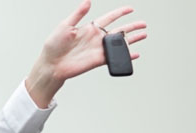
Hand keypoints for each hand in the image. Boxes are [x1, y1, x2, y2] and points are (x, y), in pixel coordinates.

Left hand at [25, 0, 147, 106]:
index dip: (120, 12)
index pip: (109, 18)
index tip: (130, 8)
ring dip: (132, 40)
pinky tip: (134, 54)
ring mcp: (98, 49)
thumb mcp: (65, 25)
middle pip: (119, 30)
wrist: (52, 65)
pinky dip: (126, 56)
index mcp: (89, 27)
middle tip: (143, 24)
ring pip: (119, 43)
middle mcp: (96, 38)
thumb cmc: (54, 45)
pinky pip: (115, 58)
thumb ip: (78, 14)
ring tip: (143, 35)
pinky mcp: (98, 61)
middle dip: (132, 26)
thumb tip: (87, 1)